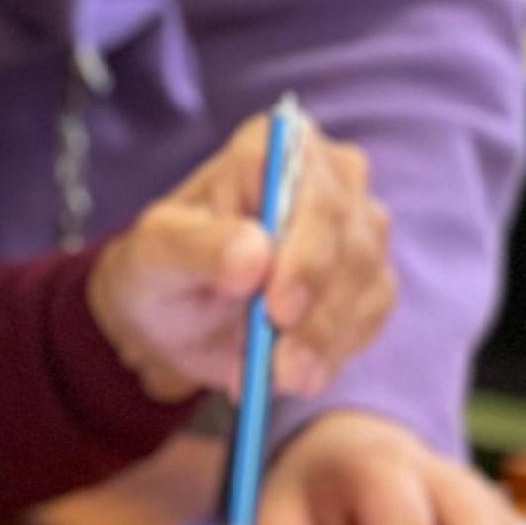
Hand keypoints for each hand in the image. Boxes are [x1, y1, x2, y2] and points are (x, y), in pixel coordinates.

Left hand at [88, 111, 392, 404]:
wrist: (177, 316)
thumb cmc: (161, 268)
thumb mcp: (155, 256)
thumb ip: (197, 247)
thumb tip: (253, 254)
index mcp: (267, 147)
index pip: (297, 178)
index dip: (297, 246)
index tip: (277, 307)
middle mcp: (326, 176)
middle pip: (346, 233)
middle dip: (315, 307)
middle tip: (280, 365)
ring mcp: (357, 226)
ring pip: (365, 279)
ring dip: (323, 339)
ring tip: (274, 378)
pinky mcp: (371, 277)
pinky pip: (370, 314)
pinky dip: (334, 351)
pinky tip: (295, 373)